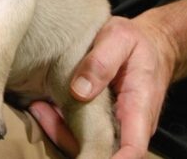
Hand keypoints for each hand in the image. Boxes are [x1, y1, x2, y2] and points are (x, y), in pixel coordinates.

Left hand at [30, 15, 176, 158]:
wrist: (150, 43)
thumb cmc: (136, 41)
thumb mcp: (119, 39)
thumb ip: (101, 62)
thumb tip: (79, 90)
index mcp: (140, 106)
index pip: (133, 150)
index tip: (86, 156)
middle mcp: (130, 124)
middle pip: (103, 152)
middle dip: (72, 144)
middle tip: (40, 112)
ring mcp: (116, 125)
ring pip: (89, 144)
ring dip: (60, 133)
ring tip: (37, 106)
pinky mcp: (103, 120)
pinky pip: (82, 132)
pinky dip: (61, 125)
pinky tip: (43, 107)